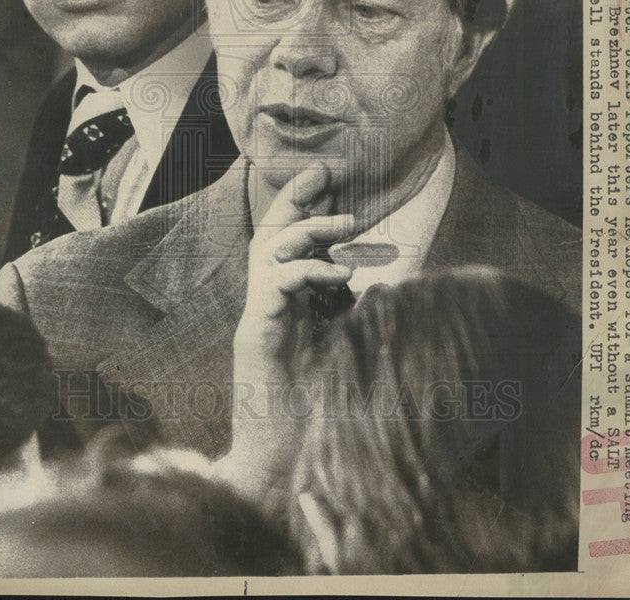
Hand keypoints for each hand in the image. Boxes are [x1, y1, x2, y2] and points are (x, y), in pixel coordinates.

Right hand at [224, 165, 353, 506]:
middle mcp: (266, 303)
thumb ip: (348, 314)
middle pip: (270, 233)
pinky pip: (275, 287)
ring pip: (268, 250)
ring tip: (350, 222)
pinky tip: (340, 275)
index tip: (328, 180)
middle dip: (295, 198)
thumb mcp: (341, 348)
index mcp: (286, 303)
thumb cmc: (314, 410)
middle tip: (324, 171)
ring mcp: (258, 316)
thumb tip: (375, 284)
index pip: (289, 242)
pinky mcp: (254, 334)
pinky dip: (308, 272)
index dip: (305, 207)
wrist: (282, 459)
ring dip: (309, 229)